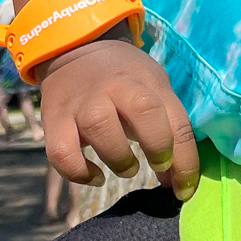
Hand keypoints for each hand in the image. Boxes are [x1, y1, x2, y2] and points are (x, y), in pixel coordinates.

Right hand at [37, 36, 198, 197]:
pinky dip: (79, 172)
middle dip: (158, 146)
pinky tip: (95, 176)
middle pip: (145, 110)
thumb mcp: (153, 90)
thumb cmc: (125, 79)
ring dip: (119, 159)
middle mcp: (116, 87)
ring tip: (127, 168)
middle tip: (159, 165)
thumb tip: (173, 180)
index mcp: (147, 82)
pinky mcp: (54, 120)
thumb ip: (166, 131)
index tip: (185, 189)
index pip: (177, 121)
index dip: (186, 161)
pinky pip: (62, 152)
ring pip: (100, 128)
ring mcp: (83, 103)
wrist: (76, 50)